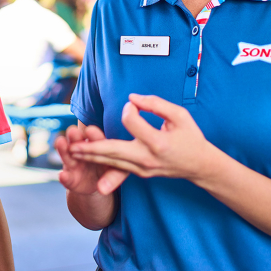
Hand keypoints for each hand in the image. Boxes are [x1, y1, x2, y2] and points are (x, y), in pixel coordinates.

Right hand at [55, 125, 128, 194]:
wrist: (99, 186)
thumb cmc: (111, 172)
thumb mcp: (117, 174)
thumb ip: (114, 176)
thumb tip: (106, 186)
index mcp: (98, 147)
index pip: (96, 139)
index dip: (93, 135)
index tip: (90, 131)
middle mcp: (82, 152)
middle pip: (77, 142)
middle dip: (75, 136)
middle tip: (73, 132)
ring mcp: (74, 164)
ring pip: (67, 156)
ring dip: (63, 150)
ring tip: (60, 143)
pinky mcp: (70, 179)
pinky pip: (66, 178)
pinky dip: (64, 177)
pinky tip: (62, 175)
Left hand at [69, 94, 214, 193]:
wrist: (199, 165)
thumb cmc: (190, 137)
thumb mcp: (179, 116)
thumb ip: (156, 104)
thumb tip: (133, 97)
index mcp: (158, 143)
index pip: (132, 122)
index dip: (130, 108)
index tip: (134, 103)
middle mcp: (147, 158)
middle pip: (113, 151)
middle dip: (90, 147)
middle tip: (70, 144)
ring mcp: (142, 169)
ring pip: (111, 161)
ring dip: (89, 156)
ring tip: (71, 151)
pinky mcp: (139, 173)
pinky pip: (116, 167)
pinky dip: (100, 162)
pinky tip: (85, 157)